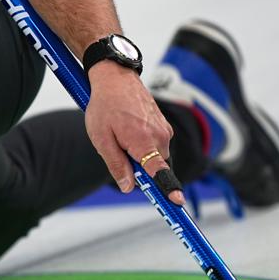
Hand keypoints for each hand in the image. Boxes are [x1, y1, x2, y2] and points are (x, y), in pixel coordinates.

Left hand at [84, 61, 183, 205]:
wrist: (115, 77)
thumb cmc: (105, 106)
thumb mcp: (101, 139)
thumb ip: (116, 165)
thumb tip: (128, 187)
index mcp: (144, 142)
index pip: (160, 172)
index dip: (168, 189)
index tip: (177, 202)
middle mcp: (160, 136)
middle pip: (155, 166)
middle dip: (139, 166)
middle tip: (118, 148)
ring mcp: (164, 129)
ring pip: (155, 154)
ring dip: (140, 152)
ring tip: (120, 132)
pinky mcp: (163, 124)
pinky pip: (156, 142)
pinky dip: (144, 141)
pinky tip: (128, 127)